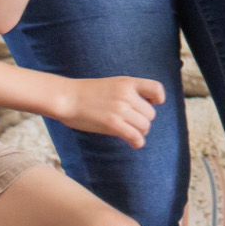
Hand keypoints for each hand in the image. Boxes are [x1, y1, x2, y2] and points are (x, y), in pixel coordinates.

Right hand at [51, 75, 165, 148]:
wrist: (66, 98)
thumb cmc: (87, 93)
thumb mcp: (112, 84)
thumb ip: (128, 92)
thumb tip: (144, 107)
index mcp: (127, 82)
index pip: (156, 89)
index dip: (158, 99)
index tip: (151, 104)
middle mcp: (126, 95)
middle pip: (150, 114)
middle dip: (144, 121)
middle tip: (133, 124)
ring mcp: (120, 109)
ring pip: (145, 126)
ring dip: (140, 132)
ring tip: (132, 133)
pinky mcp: (112, 124)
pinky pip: (135, 136)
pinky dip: (137, 142)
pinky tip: (134, 143)